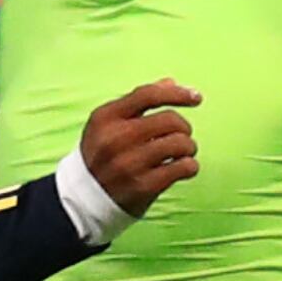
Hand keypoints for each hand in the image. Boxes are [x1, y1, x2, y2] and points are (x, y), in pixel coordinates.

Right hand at [79, 80, 201, 216]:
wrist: (84, 198)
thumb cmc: (102, 154)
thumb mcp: (109, 124)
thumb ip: (138, 102)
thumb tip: (171, 82)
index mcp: (106, 118)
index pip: (148, 95)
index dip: (177, 94)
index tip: (197, 98)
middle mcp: (116, 139)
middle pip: (170, 120)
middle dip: (184, 127)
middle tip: (182, 136)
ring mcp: (129, 164)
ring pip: (180, 144)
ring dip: (189, 147)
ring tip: (183, 153)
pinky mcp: (142, 187)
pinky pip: (183, 168)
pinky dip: (190, 166)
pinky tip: (183, 168)